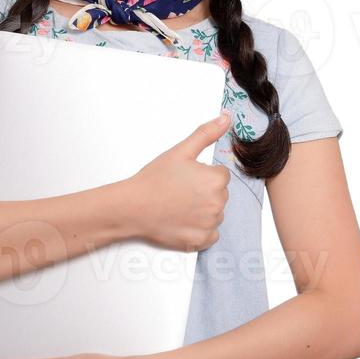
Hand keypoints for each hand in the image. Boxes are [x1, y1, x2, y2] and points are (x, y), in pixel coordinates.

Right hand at [119, 112, 231, 250]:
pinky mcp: (201, 241)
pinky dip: (200, 229)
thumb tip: (226, 118)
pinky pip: (210, 234)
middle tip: (179, 191)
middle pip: (219, 195)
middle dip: (204, 192)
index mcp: (216, 180)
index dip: (203, 175)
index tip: (186, 178)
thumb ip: (206, 134)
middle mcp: (218, 204)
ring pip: (215, 214)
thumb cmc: (154, 179)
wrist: (133, 207)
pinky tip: (183, 221)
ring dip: (203, 211)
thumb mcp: (180, 151)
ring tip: (179, 205)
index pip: (221, 175)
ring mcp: (210, 224)